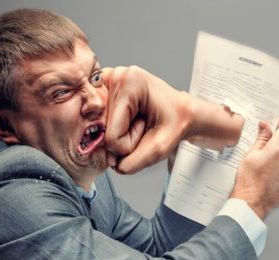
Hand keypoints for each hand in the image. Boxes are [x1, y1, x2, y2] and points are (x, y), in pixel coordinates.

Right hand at [103, 66, 243, 173]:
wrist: (181, 113)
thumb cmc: (174, 122)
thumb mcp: (160, 148)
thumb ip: (135, 162)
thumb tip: (113, 166)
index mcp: (131, 82)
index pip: (112, 135)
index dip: (129, 144)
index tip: (146, 128)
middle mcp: (116, 75)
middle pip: (103, 130)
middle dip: (123, 137)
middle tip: (142, 124)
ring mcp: (108, 79)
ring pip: (99, 126)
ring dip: (119, 131)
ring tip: (137, 120)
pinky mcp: (103, 87)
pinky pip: (96, 119)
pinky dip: (110, 125)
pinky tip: (126, 118)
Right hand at [230, 121, 278, 218]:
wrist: (251, 202)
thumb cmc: (248, 179)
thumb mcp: (250, 154)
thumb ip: (261, 138)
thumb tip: (265, 126)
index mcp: (276, 149)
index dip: (277, 131)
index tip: (272, 134)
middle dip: (276, 150)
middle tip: (263, 158)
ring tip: (265, 172)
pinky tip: (270, 180)